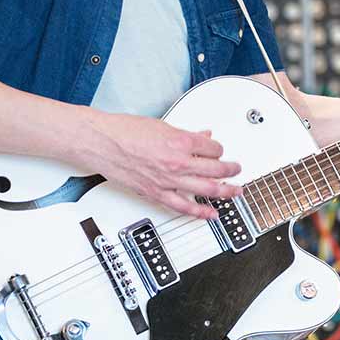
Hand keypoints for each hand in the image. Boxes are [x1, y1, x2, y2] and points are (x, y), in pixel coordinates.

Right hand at [81, 111, 241, 219]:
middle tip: (237, 170)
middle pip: (216, 169)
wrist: (101, 143)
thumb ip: (186, 134)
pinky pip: (183, 207)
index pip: (214, 148)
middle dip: (231, 170)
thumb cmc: (125, 131)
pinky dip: (200, 212)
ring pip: (206, 190)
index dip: (219, 149)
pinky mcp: (156, 193)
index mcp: (180, 141)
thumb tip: (203, 136)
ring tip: (235, 191)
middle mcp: (177, 162)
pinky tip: (211, 214)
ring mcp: (168, 180)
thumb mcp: (163, 126)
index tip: (219, 150)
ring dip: (225, 191)